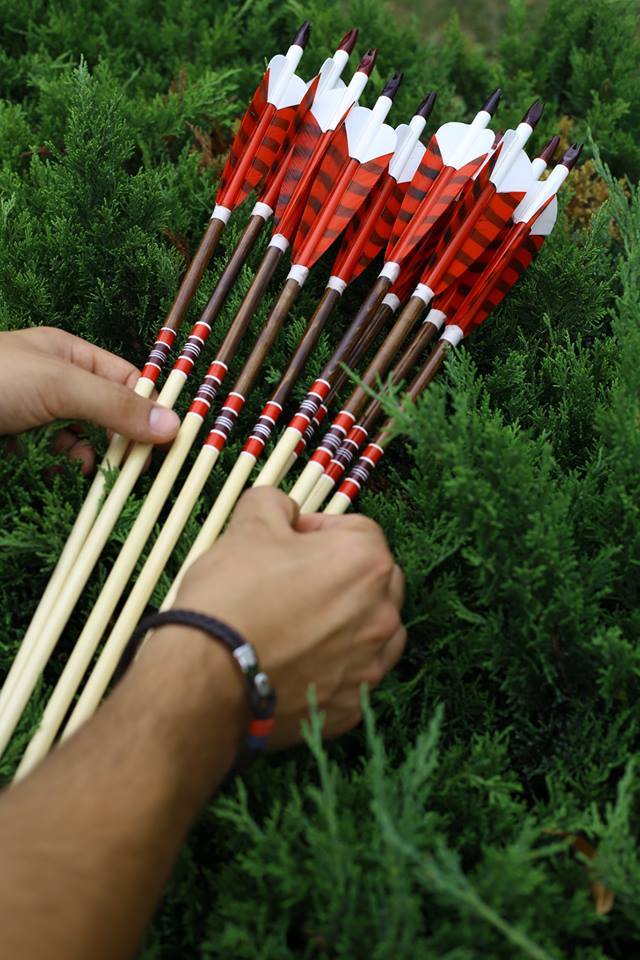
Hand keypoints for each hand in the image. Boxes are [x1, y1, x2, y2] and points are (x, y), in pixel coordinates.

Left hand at [0, 328, 179, 471]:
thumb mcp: (58, 384)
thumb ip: (114, 404)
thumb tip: (170, 424)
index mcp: (70, 358)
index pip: (127, 382)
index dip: (149, 408)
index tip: (166, 439)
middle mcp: (57, 386)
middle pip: (108, 416)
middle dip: (121, 441)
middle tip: (133, 465)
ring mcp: (37, 418)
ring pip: (83, 443)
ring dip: (89, 460)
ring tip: (85, 470)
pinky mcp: (20, 448)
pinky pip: (54, 462)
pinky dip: (61, 471)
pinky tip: (57, 474)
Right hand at [173, 487, 405, 748]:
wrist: (205, 680)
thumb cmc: (231, 597)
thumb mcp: (248, 526)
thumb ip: (274, 503)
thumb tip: (284, 509)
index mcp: (366, 561)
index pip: (357, 530)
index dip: (318, 531)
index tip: (286, 544)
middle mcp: (382, 614)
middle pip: (374, 580)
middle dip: (342, 575)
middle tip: (293, 582)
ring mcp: (370, 665)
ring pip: (373, 631)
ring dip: (347, 622)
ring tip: (299, 624)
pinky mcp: (351, 706)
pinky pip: (352, 676)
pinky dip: (333, 667)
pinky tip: (296, 663)